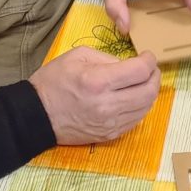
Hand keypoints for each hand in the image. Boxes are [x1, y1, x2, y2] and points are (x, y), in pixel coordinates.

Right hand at [30, 47, 159, 144]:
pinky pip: (136, 120)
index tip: (147, 56)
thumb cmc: (54, 82)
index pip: (140, 71)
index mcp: (98, 81)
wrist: (36, 116)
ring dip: (149, 93)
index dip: (150, 61)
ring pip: (146, 107)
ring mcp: (110, 123)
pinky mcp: (109, 135)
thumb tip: (129, 64)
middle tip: (150, 69)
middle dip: (154, 77)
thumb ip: (107, 57)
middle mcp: (107, 104)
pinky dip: (140, 107)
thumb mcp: (77, 56)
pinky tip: (132, 98)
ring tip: (141, 83)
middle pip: (149, 91)